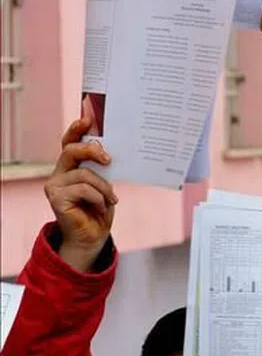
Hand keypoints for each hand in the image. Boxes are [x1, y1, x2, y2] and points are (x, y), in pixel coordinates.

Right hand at [45, 118, 116, 272]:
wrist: (93, 237)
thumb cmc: (100, 210)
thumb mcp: (105, 185)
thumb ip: (102, 169)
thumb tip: (108, 152)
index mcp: (71, 167)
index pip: (69, 143)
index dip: (76, 129)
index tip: (88, 118)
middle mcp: (59, 173)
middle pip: (71, 151)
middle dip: (92, 150)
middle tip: (108, 159)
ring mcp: (55, 185)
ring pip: (84, 174)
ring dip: (104, 187)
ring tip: (111, 200)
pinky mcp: (56, 197)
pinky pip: (84, 189)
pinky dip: (99, 198)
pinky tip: (102, 207)